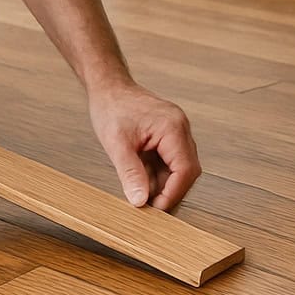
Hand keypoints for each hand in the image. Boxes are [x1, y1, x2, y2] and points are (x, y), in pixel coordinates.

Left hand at [87, 81, 200, 210]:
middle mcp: (180, 127)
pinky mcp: (168, 133)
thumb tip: (140, 200)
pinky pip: (171, 159)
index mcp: (172, 127)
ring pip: (180, 166)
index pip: (185, 170)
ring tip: (142, 191)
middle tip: (150, 205)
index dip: (173, 193)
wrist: (107, 87)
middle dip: (170, 190)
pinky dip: (159, 172)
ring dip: (164, 182)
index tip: (156, 208)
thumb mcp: (116, 144)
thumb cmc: (111, 107)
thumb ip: (130, 173)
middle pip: (187, 170)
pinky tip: (143, 178)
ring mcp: (176, 129)